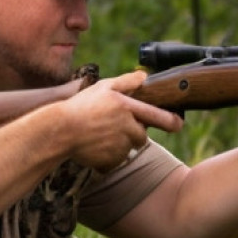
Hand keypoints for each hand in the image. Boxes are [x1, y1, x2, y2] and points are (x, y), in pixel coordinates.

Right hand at [58, 70, 182, 170]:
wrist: (59, 131)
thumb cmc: (80, 107)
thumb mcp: (103, 87)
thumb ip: (126, 82)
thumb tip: (145, 76)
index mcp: (127, 108)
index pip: (159, 116)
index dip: (172, 121)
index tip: (178, 124)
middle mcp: (127, 127)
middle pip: (142, 135)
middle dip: (133, 132)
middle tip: (113, 126)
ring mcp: (120, 146)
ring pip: (128, 148)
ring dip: (119, 143)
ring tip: (99, 134)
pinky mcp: (112, 161)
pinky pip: (116, 160)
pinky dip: (108, 155)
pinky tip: (94, 145)